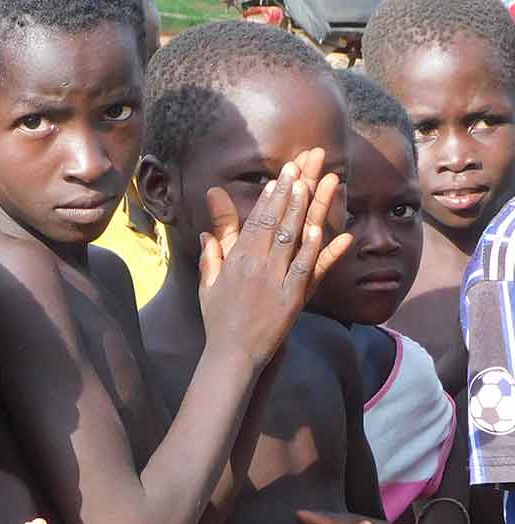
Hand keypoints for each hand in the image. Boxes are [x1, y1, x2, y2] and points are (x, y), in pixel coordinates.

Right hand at [199, 151, 352, 370]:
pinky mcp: (291, 297)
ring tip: (314, 182)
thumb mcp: (210, 283)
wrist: (232, 354)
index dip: (270, 197)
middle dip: (290, 190)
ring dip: (304, 208)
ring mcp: (275, 280)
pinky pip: (305, 268)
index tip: (281, 176)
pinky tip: (321, 228)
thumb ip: (213, 254)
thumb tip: (207, 231)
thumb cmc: (219, 319)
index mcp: (236, 261)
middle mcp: (256, 266)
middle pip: (276, 221)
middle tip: (302, 163)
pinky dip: (314, 247)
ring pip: (291, 238)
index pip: (255, 221)